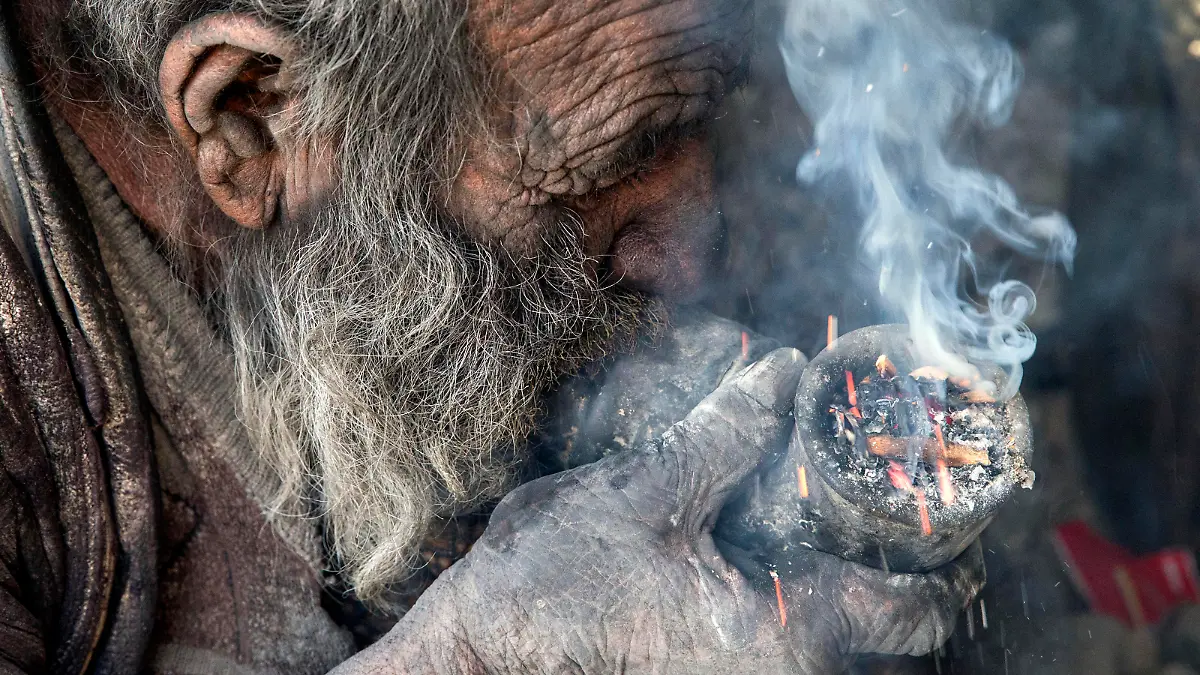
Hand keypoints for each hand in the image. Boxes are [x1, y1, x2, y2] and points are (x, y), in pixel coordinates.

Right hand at [333, 349, 983, 673]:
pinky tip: (755, 515)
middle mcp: (776, 663)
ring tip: (816, 483)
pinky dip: (787, 565)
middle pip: (881, 615)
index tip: (929, 485)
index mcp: (780, 633)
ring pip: (829, 614)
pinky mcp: (712, 652)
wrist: (482, 650)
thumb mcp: (645, 493)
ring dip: (833, 552)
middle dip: (883, 539)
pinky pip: (780, 612)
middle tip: (873, 468)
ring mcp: (742, 662)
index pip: (912, 611)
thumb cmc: (553, 586)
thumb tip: (785, 375)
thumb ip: (724, 433)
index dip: (935, 545)